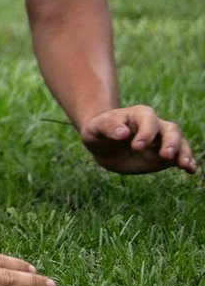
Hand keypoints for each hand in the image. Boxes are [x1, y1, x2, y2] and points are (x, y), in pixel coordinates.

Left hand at [79, 105, 197, 174]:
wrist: (102, 145)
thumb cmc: (98, 132)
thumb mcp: (95, 128)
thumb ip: (108, 127)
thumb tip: (124, 133)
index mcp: (138, 115)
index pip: (148, 121)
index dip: (145, 133)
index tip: (137, 146)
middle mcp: (154, 126)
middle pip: (170, 130)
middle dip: (170, 142)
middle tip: (165, 155)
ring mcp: (161, 141)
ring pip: (179, 142)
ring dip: (183, 152)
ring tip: (184, 165)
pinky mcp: (165, 156)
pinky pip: (180, 157)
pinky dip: (188, 162)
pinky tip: (190, 170)